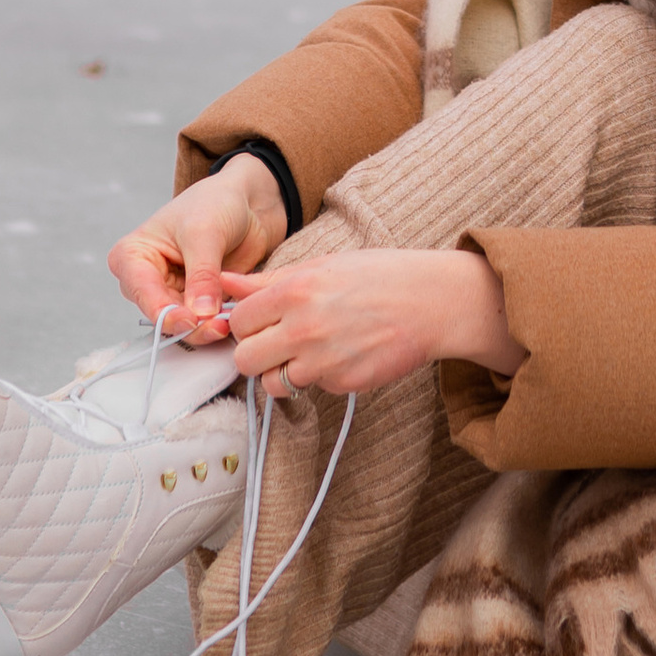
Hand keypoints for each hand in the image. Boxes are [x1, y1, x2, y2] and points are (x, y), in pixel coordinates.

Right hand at [108, 153, 288, 338]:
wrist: (247, 202)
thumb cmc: (215, 203)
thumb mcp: (205, 233)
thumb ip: (202, 274)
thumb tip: (200, 313)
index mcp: (133, 256)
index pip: (142, 291)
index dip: (164, 311)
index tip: (190, 320)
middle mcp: (148, 279)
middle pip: (161, 315)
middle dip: (188, 324)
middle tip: (215, 325)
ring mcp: (172, 293)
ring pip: (182, 324)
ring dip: (204, 328)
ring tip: (226, 323)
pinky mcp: (196, 302)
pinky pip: (202, 323)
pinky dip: (216, 325)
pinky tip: (232, 321)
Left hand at [217, 247, 524, 399]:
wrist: (432, 302)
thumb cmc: (378, 276)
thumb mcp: (321, 266)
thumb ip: (267, 281)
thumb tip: (223, 283)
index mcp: (295, 291)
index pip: (238, 322)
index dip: (247, 324)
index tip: (263, 322)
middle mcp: (304, 328)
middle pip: (245, 360)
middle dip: (257, 354)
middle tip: (278, 342)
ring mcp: (324, 361)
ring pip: (273, 384)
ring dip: (284, 373)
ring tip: (310, 352)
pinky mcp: (344, 383)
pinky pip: (312, 388)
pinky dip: (320, 377)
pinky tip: (341, 355)